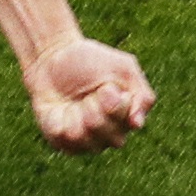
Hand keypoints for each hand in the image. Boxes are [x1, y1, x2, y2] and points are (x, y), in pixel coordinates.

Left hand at [22, 36, 154, 154]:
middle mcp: (109, 135)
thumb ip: (141, 94)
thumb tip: (137, 123)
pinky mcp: (60, 140)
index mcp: (127, 119)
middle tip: (88, 94)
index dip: (115, 103)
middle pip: (111, 136)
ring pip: (85, 140)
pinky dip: (59, 121)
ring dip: (77, 114)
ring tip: (73, 102)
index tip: (107, 86)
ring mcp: (84, 140)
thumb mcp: (123, 68)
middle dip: (97, 109)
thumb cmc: (92, 61)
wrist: (53, 56)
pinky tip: (59, 109)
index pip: (128, 122)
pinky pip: (62, 140)